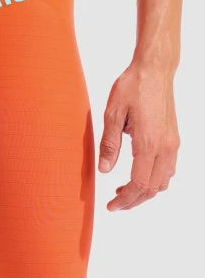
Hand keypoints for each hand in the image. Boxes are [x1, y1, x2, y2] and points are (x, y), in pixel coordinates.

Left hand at [98, 62, 179, 210]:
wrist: (154, 70)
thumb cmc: (132, 87)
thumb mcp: (112, 114)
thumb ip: (109, 145)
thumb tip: (104, 170)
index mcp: (148, 143)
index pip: (139, 184)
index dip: (125, 200)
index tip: (111, 206)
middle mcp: (165, 147)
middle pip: (153, 188)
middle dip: (133, 200)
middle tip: (114, 204)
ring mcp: (172, 143)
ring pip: (163, 181)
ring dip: (144, 191)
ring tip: (121, 191)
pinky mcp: (174, 138)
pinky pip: (168, 169)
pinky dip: (154, 180)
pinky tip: (137, 175)